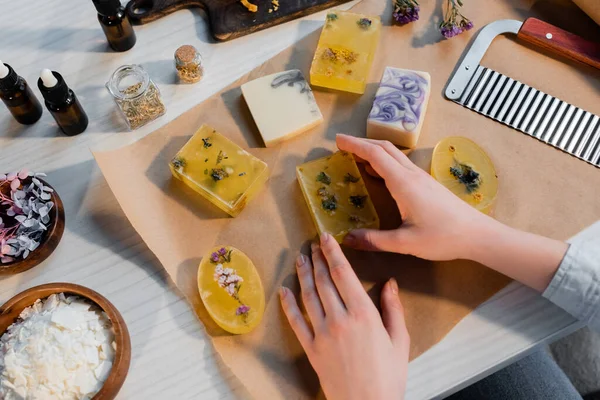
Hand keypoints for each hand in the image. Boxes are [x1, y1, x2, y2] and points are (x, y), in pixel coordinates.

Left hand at [280, 233, 408, 399]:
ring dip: (302, 275)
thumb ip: (393, 309)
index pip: (343, 274)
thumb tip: (390, 283)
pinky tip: (284, 291)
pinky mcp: (311, 348)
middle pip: (323, 281)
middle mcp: (340, 319)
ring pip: (308, 296)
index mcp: (364, 314)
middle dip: (317, 259)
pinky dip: (289, 305)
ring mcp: (322, 333)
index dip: (332, 252)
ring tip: (300, 258)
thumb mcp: (400, 340)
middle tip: (312, 244)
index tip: (326, 237)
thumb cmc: (388, 376)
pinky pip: (296, 322)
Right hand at [336, 134, 567, 291]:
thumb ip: (374, 240)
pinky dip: (384, 161)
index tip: (337, 141)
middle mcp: (411, 174)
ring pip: (394, 154)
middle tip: (342, 145)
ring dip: (373, 150)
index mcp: (403, 183)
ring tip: (355, 157)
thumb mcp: (405, 243)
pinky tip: (378, 174)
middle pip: (384, 148)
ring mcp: (420, 177)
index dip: (354, 145)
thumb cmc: (443, 237)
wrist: (477, 235)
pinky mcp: (426, 184)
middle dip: (361, 143)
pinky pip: (400, 164)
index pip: (375, 155)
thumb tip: (347, 239)